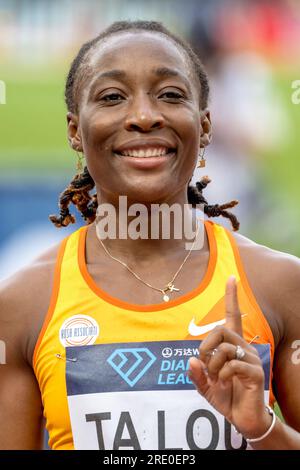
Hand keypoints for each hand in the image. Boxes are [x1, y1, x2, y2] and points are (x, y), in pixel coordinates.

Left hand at [188, 275, 271, 437]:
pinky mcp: (255, 372)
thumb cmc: (226, 397)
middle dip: (206, 346)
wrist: (243, 419)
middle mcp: (243, 347)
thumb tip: (190, 360)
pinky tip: (225, 384)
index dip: (232, 296)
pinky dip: (222, 376)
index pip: (233, 315)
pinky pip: (232, 365)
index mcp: (232, 345)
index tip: (232, 277)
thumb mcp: (205, 386)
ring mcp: (251, 359)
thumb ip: (196, 374)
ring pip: (224, 348)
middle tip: (205, 364)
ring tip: (216, 379)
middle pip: (221, 329)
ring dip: (213, 365)